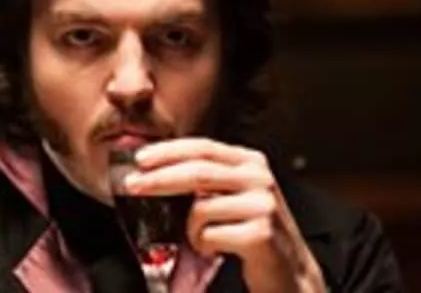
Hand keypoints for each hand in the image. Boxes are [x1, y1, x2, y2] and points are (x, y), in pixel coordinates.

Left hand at [124, 138, 325, 292]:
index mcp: (250, 161)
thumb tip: (153, 170)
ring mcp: (262, 205)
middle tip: (132, 186)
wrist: (288, 271)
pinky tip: (217, 250)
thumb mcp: (233, 194)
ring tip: (201, 239)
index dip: (168, 151)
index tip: (139, 158)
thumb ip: (205, 179)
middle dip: (159, 179)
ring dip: (188, 229)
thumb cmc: (251, 231)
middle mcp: (259, 178)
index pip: (203, 147)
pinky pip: (210, 236)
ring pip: (200, 209)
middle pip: (198, 172)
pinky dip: (202, 245)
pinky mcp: (261, 234)